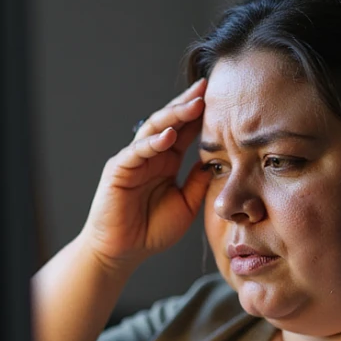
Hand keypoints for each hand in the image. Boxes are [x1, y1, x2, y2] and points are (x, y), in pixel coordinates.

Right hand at [81, 78, 210, 271]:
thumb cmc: (152, 231)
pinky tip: (168, 135)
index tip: (221, 99)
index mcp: (167, 161)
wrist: (122, 252)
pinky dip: (152, 143)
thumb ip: (199, 183)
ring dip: (174, 116)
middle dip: (188, 105)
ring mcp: (133, 160)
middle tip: (206, 88)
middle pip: (170, 122)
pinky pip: (136, 152)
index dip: (201, 116)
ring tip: (193, 104)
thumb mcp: (187, 205)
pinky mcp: (118, 170)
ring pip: (154, 130)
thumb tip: (217, 162)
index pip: (186, 131)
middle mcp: (151, 155)